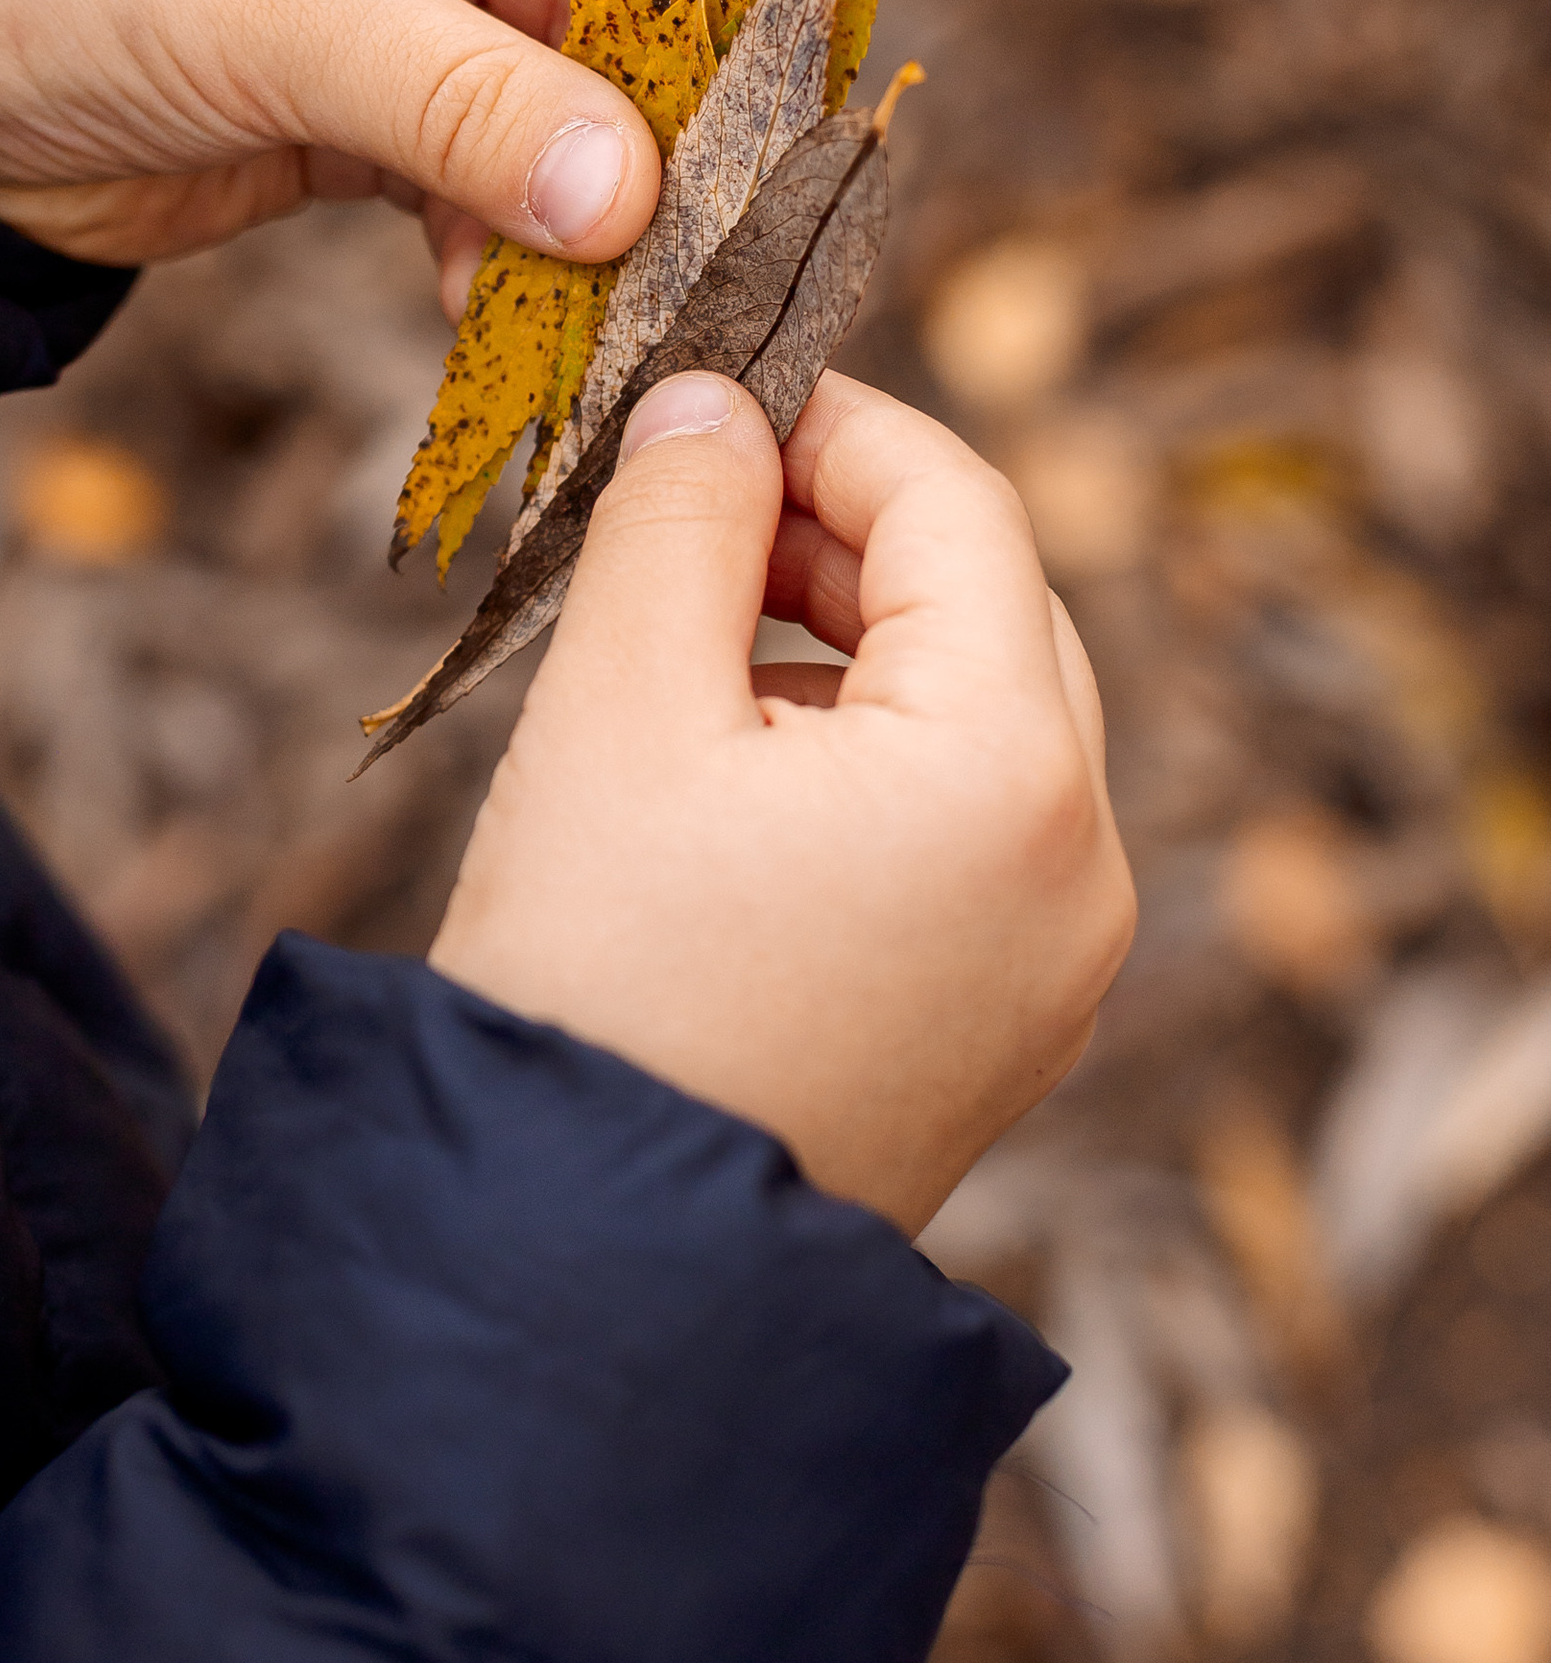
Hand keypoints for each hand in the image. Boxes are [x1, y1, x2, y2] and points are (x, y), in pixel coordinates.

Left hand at [0, 0, 657, 296]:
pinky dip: (500, 239)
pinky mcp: (364, 100)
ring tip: (583, 301)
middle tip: (668, 246)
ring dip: (568, 200)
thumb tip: (627, 195)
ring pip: (551, 96)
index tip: (716, 131)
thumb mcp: (258, 9)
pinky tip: (496, 309)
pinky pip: (482, 169)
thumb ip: (451, 97)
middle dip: (627, 120)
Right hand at [430, 368, 1136, 1234]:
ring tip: (680, 645)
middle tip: (687, 506)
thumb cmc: (595, 982)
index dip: (834, 424)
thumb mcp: (617, 706)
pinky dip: (863, 769)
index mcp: (1017, 770)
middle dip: (841, 539)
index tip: (712, 394)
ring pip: (979, 729)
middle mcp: (1084, 869)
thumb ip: (677, 520)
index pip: (963, 510)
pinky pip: (965, 842)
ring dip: (845, 652)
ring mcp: (1056, 967)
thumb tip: (710, 401)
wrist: (578, 1269)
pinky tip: (726, 777)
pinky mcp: (1000, 1032)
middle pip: (994, 616)